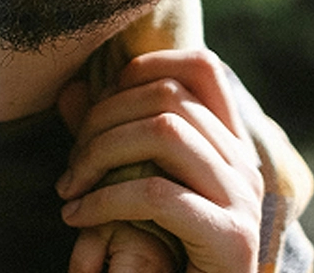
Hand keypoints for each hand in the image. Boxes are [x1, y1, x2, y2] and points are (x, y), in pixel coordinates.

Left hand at [56, 49, 263, 272]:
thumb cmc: (161, 247)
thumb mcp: (134, 181)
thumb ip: (108, 136)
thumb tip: (69, 91)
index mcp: (230, 143)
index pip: (202, 67)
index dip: (145, 67)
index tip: (101, 101)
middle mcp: (244, 162)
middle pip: (169, 95)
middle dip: (103, 118)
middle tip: (71, 161)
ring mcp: (243, 198)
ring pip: (164, 133)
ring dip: (100, 154)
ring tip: (70, 187)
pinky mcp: (231, 238)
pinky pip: (157, 194)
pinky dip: (105, 200)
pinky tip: (78, 216)